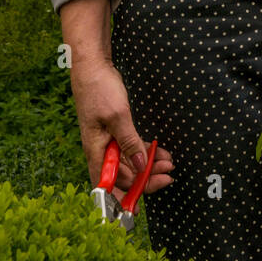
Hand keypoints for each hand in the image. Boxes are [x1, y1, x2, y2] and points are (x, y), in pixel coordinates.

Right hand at [70, 55, 174, 205]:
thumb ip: (129, 142)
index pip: (111, 184)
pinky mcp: (115, 131)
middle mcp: (101, 151)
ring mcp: (108, 142)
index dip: (128, 193)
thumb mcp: (117, 116)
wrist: (93, 68)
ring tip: (169, 163)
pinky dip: (145, 152)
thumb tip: (140, 165)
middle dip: (146, 178)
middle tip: (168, 174)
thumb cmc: (99, 90)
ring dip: (149, 166)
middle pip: (123, 176)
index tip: (148, 193)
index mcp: (96, 152)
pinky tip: (160, 152)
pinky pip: (131, 149)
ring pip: (129, 163)